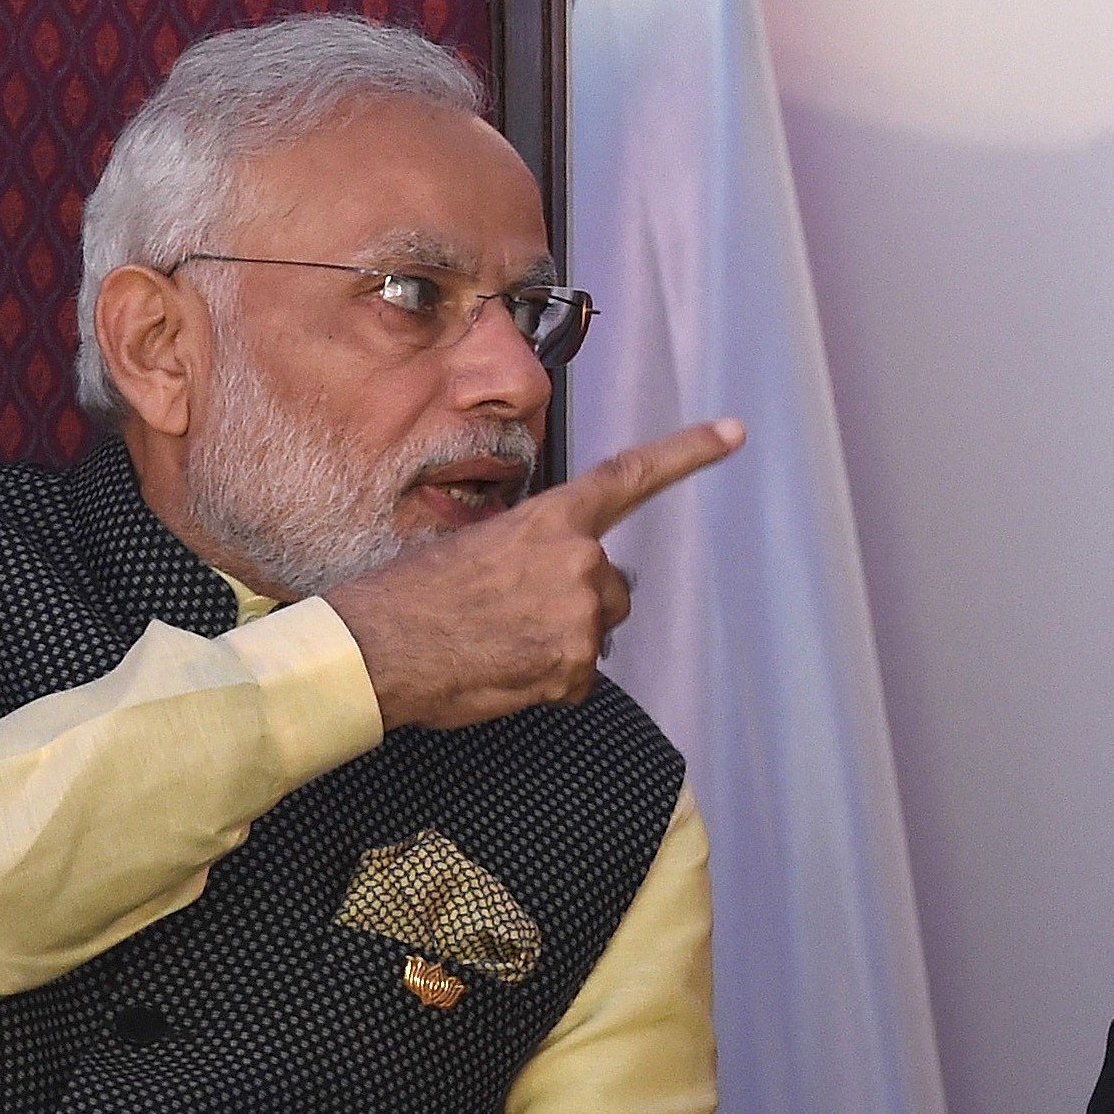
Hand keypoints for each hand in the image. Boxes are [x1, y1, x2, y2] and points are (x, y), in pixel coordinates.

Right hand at [326, 420, 744, 729]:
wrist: (379, 648)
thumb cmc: (411, 594)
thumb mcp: (475, 544)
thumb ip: (529, 549)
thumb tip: (540, 572)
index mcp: (551, 519)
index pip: (631, 476)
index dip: (688, 452)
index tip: (733, 432)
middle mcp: (577, 561)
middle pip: (611, 587)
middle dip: (577, 604)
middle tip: (515, 616)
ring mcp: (579, 616)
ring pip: (594, 633)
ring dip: (561, 642)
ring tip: (499, 642)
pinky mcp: (571, 668)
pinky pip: (574, 679)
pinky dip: (546, 681)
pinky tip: (501, 670)